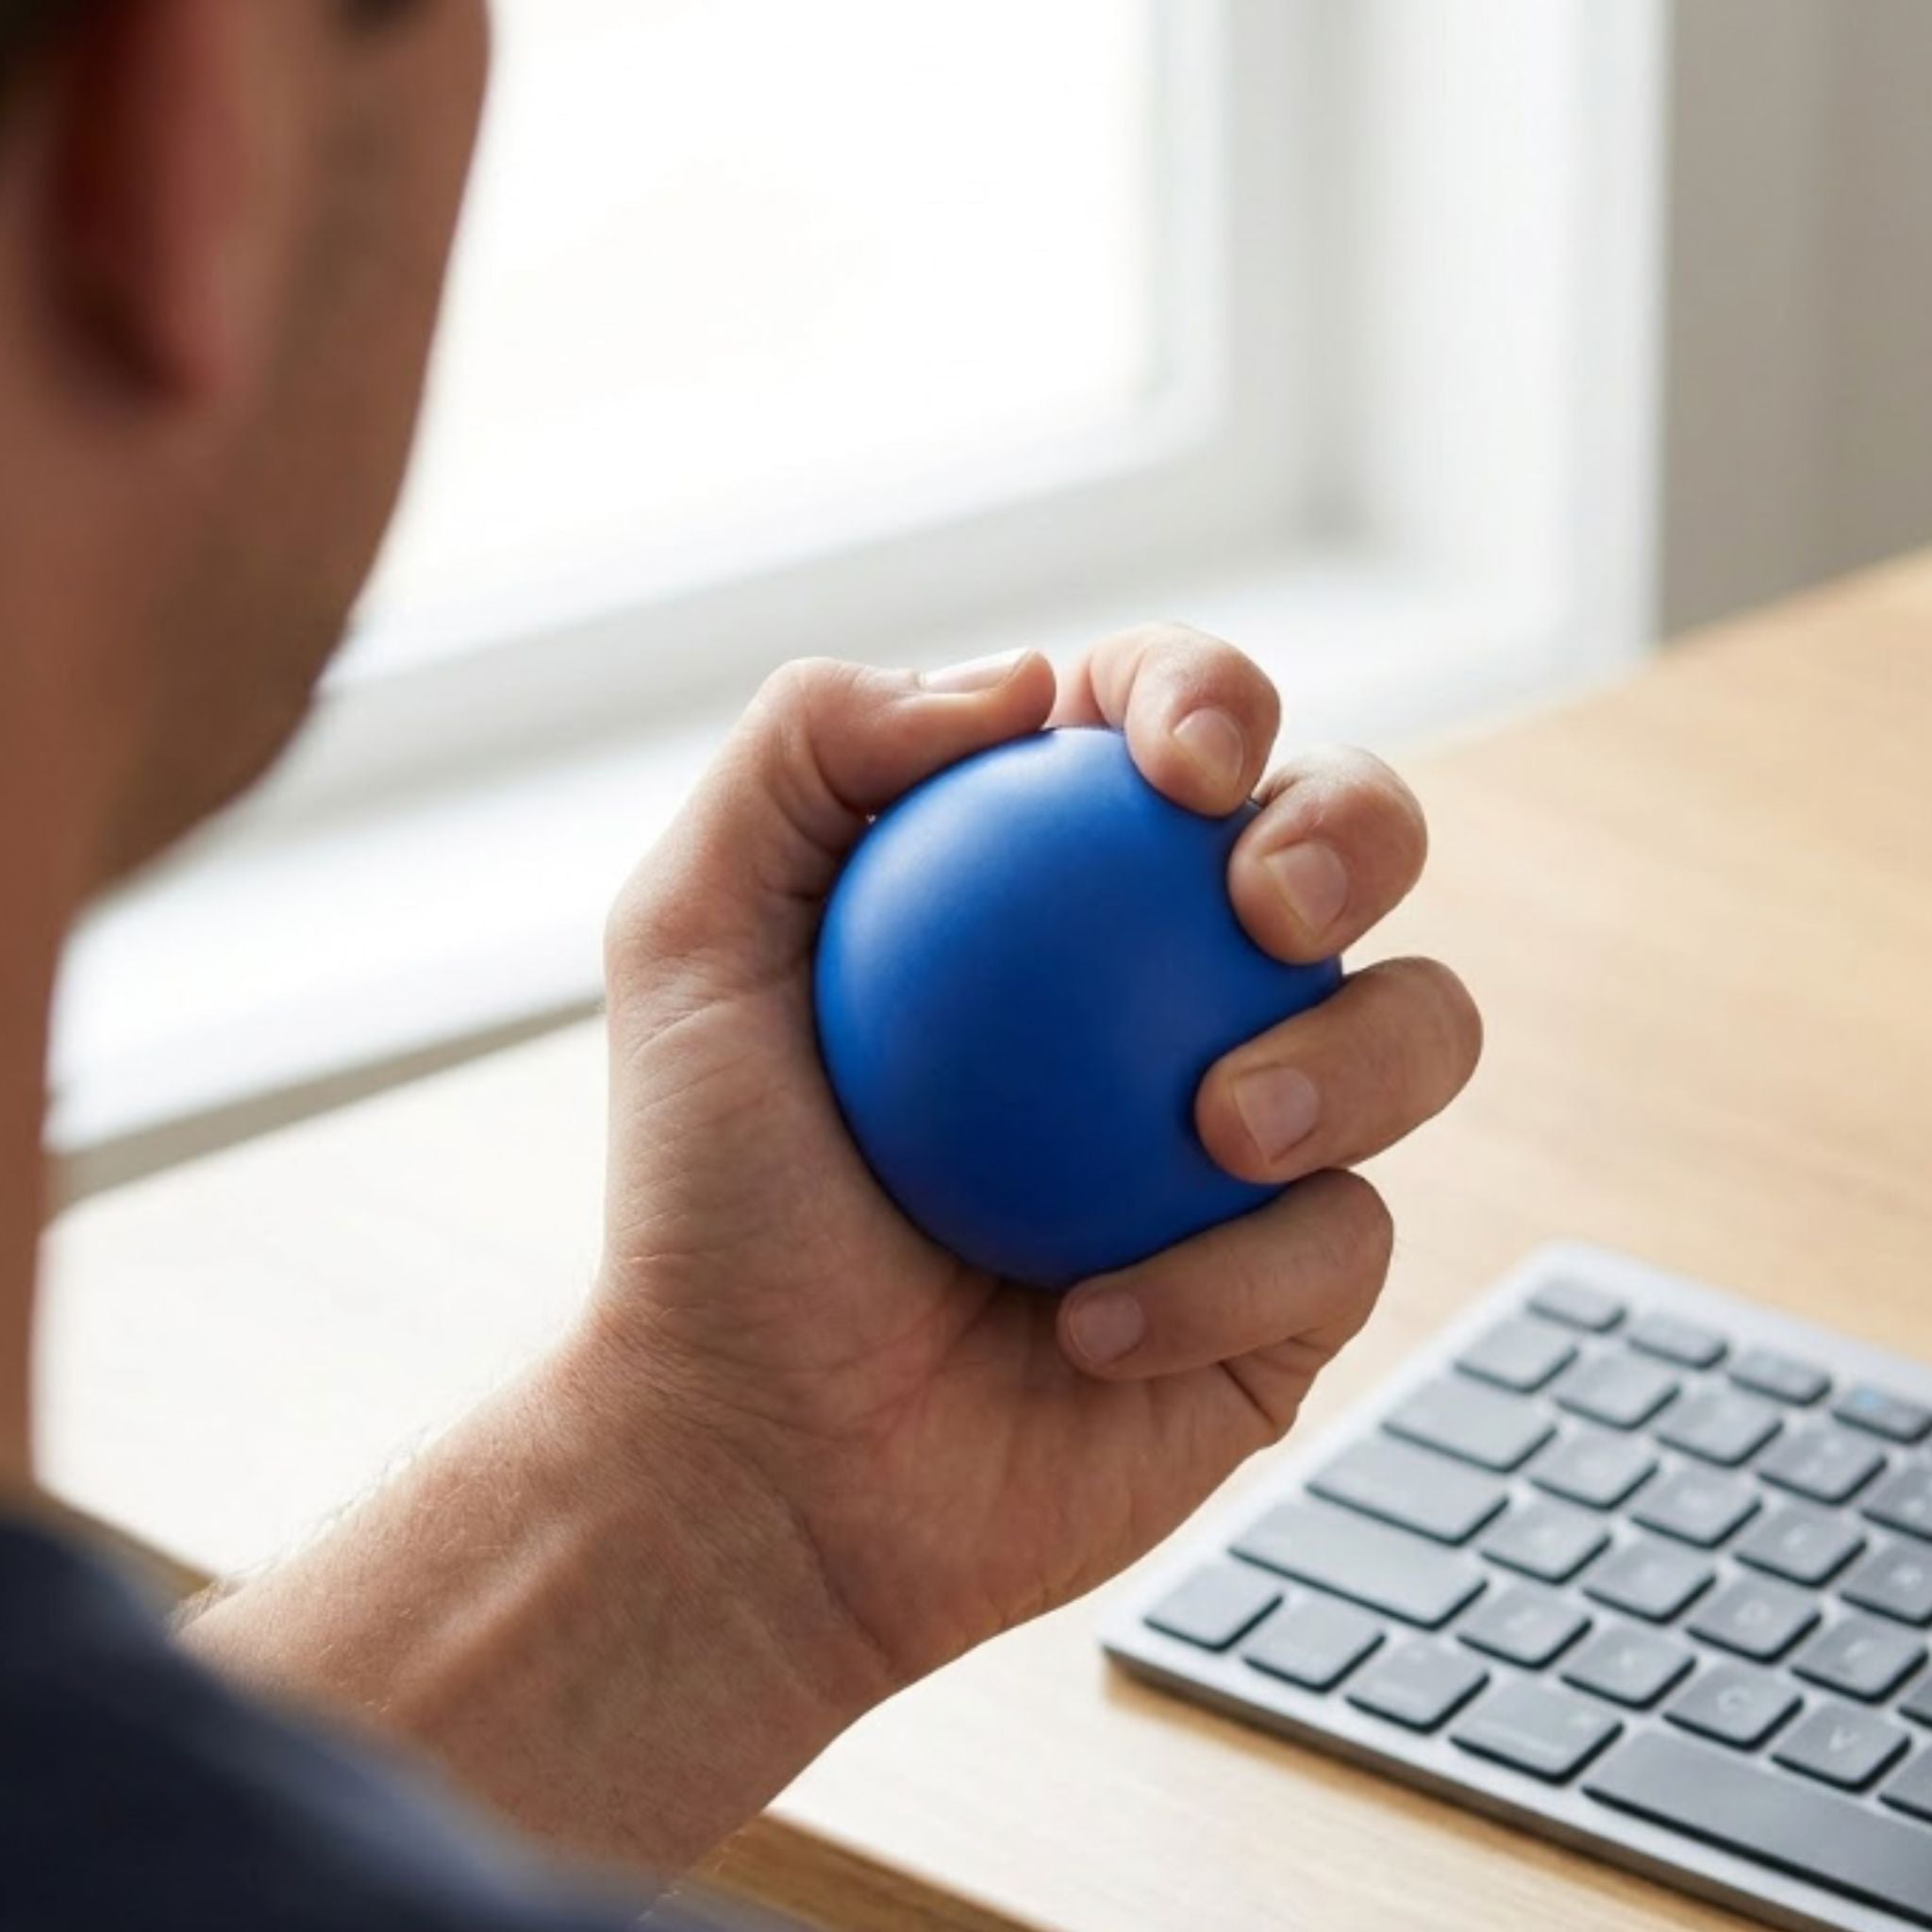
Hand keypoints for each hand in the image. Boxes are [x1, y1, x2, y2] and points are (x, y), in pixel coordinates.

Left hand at [591, 625, 1480, 1695]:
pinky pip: (1346, 1243)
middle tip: (1264, 909)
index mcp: (1062, 888)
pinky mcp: (1297, 1291)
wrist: (757, 1457)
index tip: (1173, 764)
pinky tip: (1091, 1325)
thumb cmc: (712, 1200)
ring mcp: (1258, 1141)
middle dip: (1357, 830)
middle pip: (1354, 842)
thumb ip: (808, 748)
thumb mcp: (691, 937)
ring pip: (1419, 1025)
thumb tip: (1028, 681)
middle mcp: (1178, 992)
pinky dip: (1225, 1280)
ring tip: (1217, 1130)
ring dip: (1354, 1054)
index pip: (1177, 732)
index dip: (1213, 696)